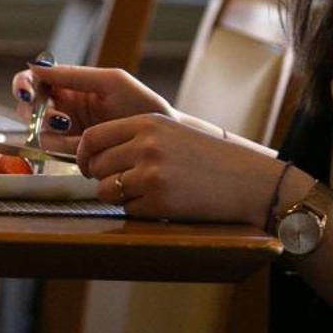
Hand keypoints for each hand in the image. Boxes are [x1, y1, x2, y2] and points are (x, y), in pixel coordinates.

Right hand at [11, 62, 172, 147]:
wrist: (160, 139)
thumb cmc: (141, 104)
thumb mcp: (110, 82)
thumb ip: (74, 74)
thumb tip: (36, 66)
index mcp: (70, 85)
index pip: (35, 80)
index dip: (24, 84)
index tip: (27, 91)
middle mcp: (63, 106)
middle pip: (28, 105)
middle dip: (33, 109)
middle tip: (53, 114)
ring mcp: (65, 130)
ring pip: (37, 128)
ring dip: (48, 128)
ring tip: (70, 127)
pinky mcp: (71, 151)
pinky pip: (52, 148)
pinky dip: (59, 145)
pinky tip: (77, 144)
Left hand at [75, 112, 285, 222]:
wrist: (249, 181)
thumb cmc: (206, 158)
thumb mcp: (169, 131)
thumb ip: (132, 135)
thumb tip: (88, 152)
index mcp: (147, 123)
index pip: (92, 137)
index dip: (83, 155)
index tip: (87, 165)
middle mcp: (146, 145)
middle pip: (95, 166)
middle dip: (101, 177)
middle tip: (123, 181)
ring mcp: (152, 174)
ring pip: (105, 190)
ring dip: (118, 196)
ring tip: (145, 191)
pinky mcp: (159, 202)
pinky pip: (127, 210)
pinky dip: (139, 210)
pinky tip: (163, 202)